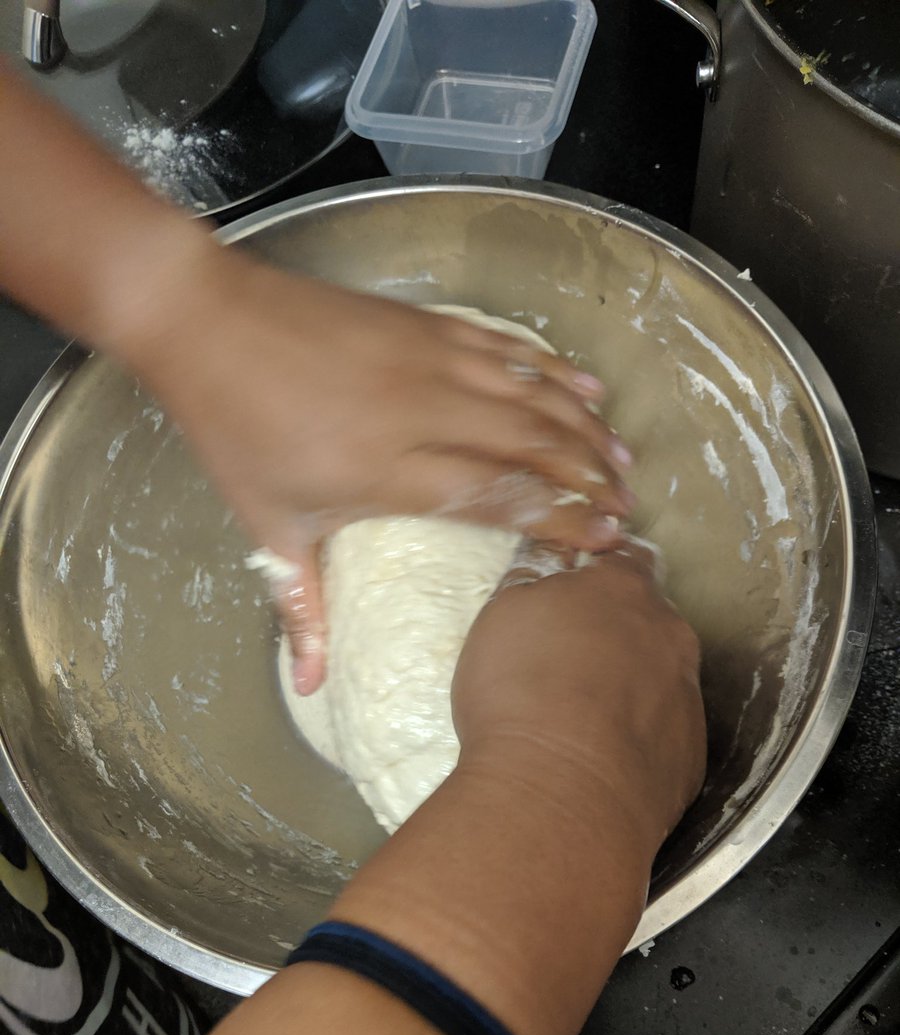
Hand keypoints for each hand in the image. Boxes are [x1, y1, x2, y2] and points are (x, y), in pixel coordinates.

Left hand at [127, 244, 634, 691]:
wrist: (209, 322)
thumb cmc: (238, 430)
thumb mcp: (269, 526)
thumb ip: (302, 605)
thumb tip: (309, 684)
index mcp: (394, 470)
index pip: (501, 497)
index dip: (560, 518)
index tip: (605, 538)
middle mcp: (428, 413)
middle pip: (533, 446)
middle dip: (588, 478)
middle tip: (626, 506)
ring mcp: (432, 361)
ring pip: (532, 395)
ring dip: (583, 428)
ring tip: (623, 457)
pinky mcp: (426, 324)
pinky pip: (508, 347)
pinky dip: (552, 369)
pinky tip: (584, 386)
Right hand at [452, 540, 705, 856]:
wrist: (559, 795)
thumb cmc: (519, 693)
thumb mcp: (501, 617)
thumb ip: (533, 586)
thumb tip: (547, 572)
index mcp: (622, 589)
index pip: (624, 560)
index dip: (599, 575)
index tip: (574, 596)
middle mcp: (669, 634)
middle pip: (648, 622)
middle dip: (616, 636)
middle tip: (568, 667)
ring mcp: (687, 696)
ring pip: (660, 679)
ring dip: (630, 689)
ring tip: (580, 723)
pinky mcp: (689, 756)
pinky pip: (663, 735)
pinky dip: (638, 740)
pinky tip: (598, 762)